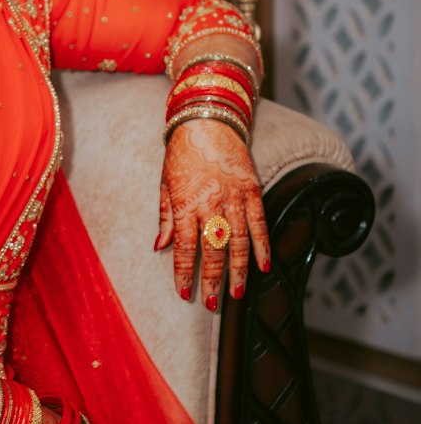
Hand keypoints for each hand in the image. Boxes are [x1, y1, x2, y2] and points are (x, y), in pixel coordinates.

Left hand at [155, 119, 270, 308]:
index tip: (184, 294)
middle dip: (212, 280)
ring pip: (238, 243)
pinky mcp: (253, 190)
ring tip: (238, 292)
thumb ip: (165, 217)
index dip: (185, 274)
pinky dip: (263, 246)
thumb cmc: (182, 152)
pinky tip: (264, 265)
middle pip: (212, 251)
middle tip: (212, 303)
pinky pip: (259, 224)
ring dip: (239, 271)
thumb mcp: (165, 183)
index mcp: (185, 204)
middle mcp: (210, 204)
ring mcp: (234, 198)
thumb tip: (159, 247)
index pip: (185, 248)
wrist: (207, 120)